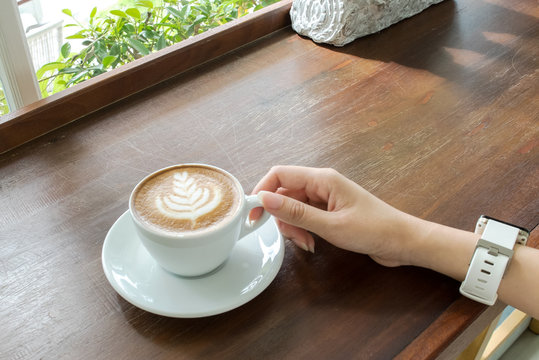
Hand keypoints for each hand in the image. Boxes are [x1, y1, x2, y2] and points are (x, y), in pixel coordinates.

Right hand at [251, 166, 420, 266]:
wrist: (402, 242)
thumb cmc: (373, 230)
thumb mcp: (331, 225)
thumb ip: (296, 213)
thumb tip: (265, 199)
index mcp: (322, 179)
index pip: (279, 174)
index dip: (262, 191)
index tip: (254, 215)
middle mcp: (321, 184)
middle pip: (285, 192)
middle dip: (281, 216)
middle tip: (291, 238)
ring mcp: (325, 198)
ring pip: (293, 207)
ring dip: (292, 227)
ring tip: (306, 244)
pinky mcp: (329, 211)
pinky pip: (305, 216)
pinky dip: (302, 230)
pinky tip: (311, 243)